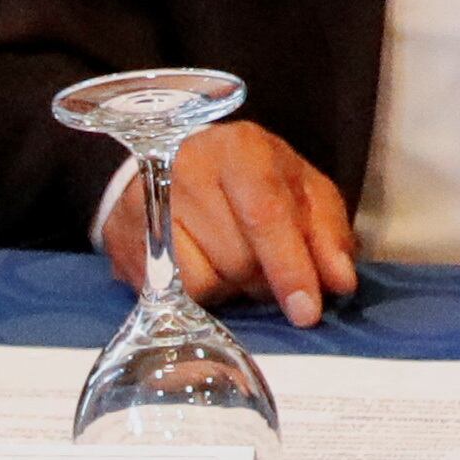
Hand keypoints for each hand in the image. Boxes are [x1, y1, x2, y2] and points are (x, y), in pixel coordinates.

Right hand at [109, 120, 356, 330]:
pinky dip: (194, 294)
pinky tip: (201, 267)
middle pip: (237, 258)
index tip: (307, 311)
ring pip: (202, 282)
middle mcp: (186, 170)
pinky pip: (168, 294)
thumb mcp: (302, 190)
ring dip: (229, 288)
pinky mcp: (120, 239)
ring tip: (230, 260)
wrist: (176, 160)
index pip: (266, 216)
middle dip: (263, 279)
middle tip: (266, 268)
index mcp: (240, 149)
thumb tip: (339, 281)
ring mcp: (145, 204)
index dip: (290, 267)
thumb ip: (327, 233)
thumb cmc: (251, 178)